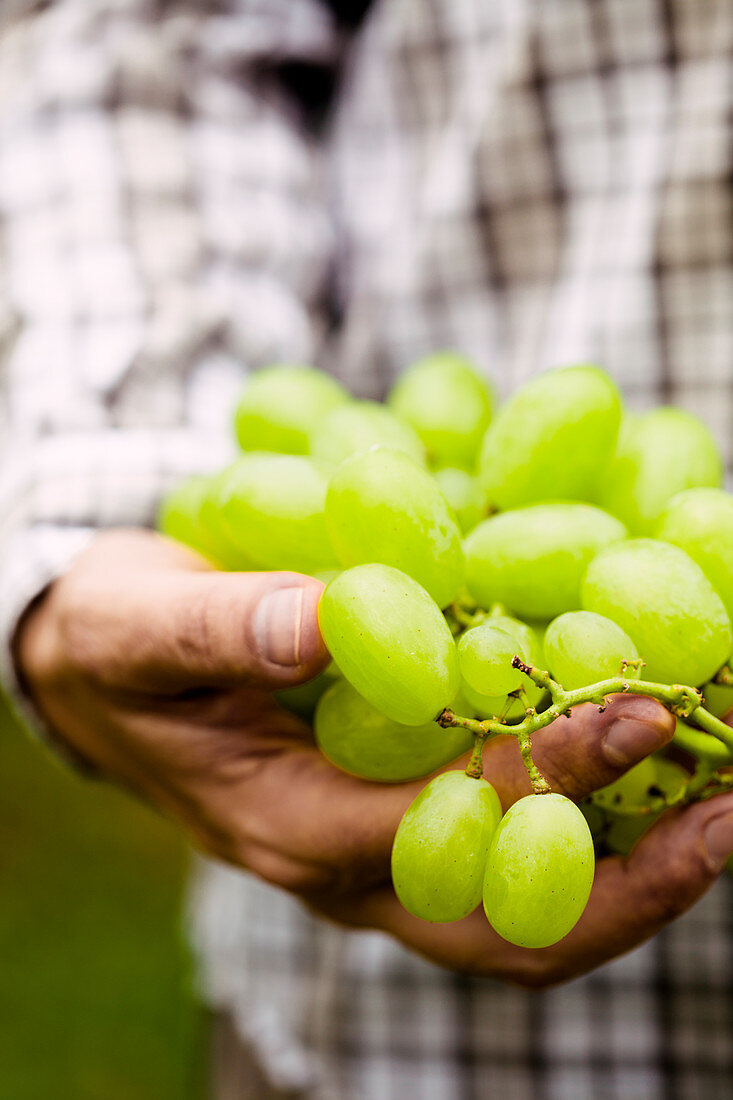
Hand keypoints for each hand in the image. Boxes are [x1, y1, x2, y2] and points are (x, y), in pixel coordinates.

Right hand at [17, 529, 732, 986]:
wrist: (105, 673)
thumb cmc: (117, 647)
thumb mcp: (138, 626)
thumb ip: (215, 627)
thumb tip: (318, 614)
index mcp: (280, 824)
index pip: (428, 828)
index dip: (533, 778)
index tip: (630, 705)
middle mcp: (342, 863)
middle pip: (503, 923)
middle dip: (630, 882)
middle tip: (732, 811)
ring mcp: (376, 852)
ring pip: (520, 909)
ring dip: (633, 870)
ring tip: (727, 804)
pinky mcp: (394, 818)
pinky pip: (508, 855)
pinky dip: (591, 824)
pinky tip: (652, 766)